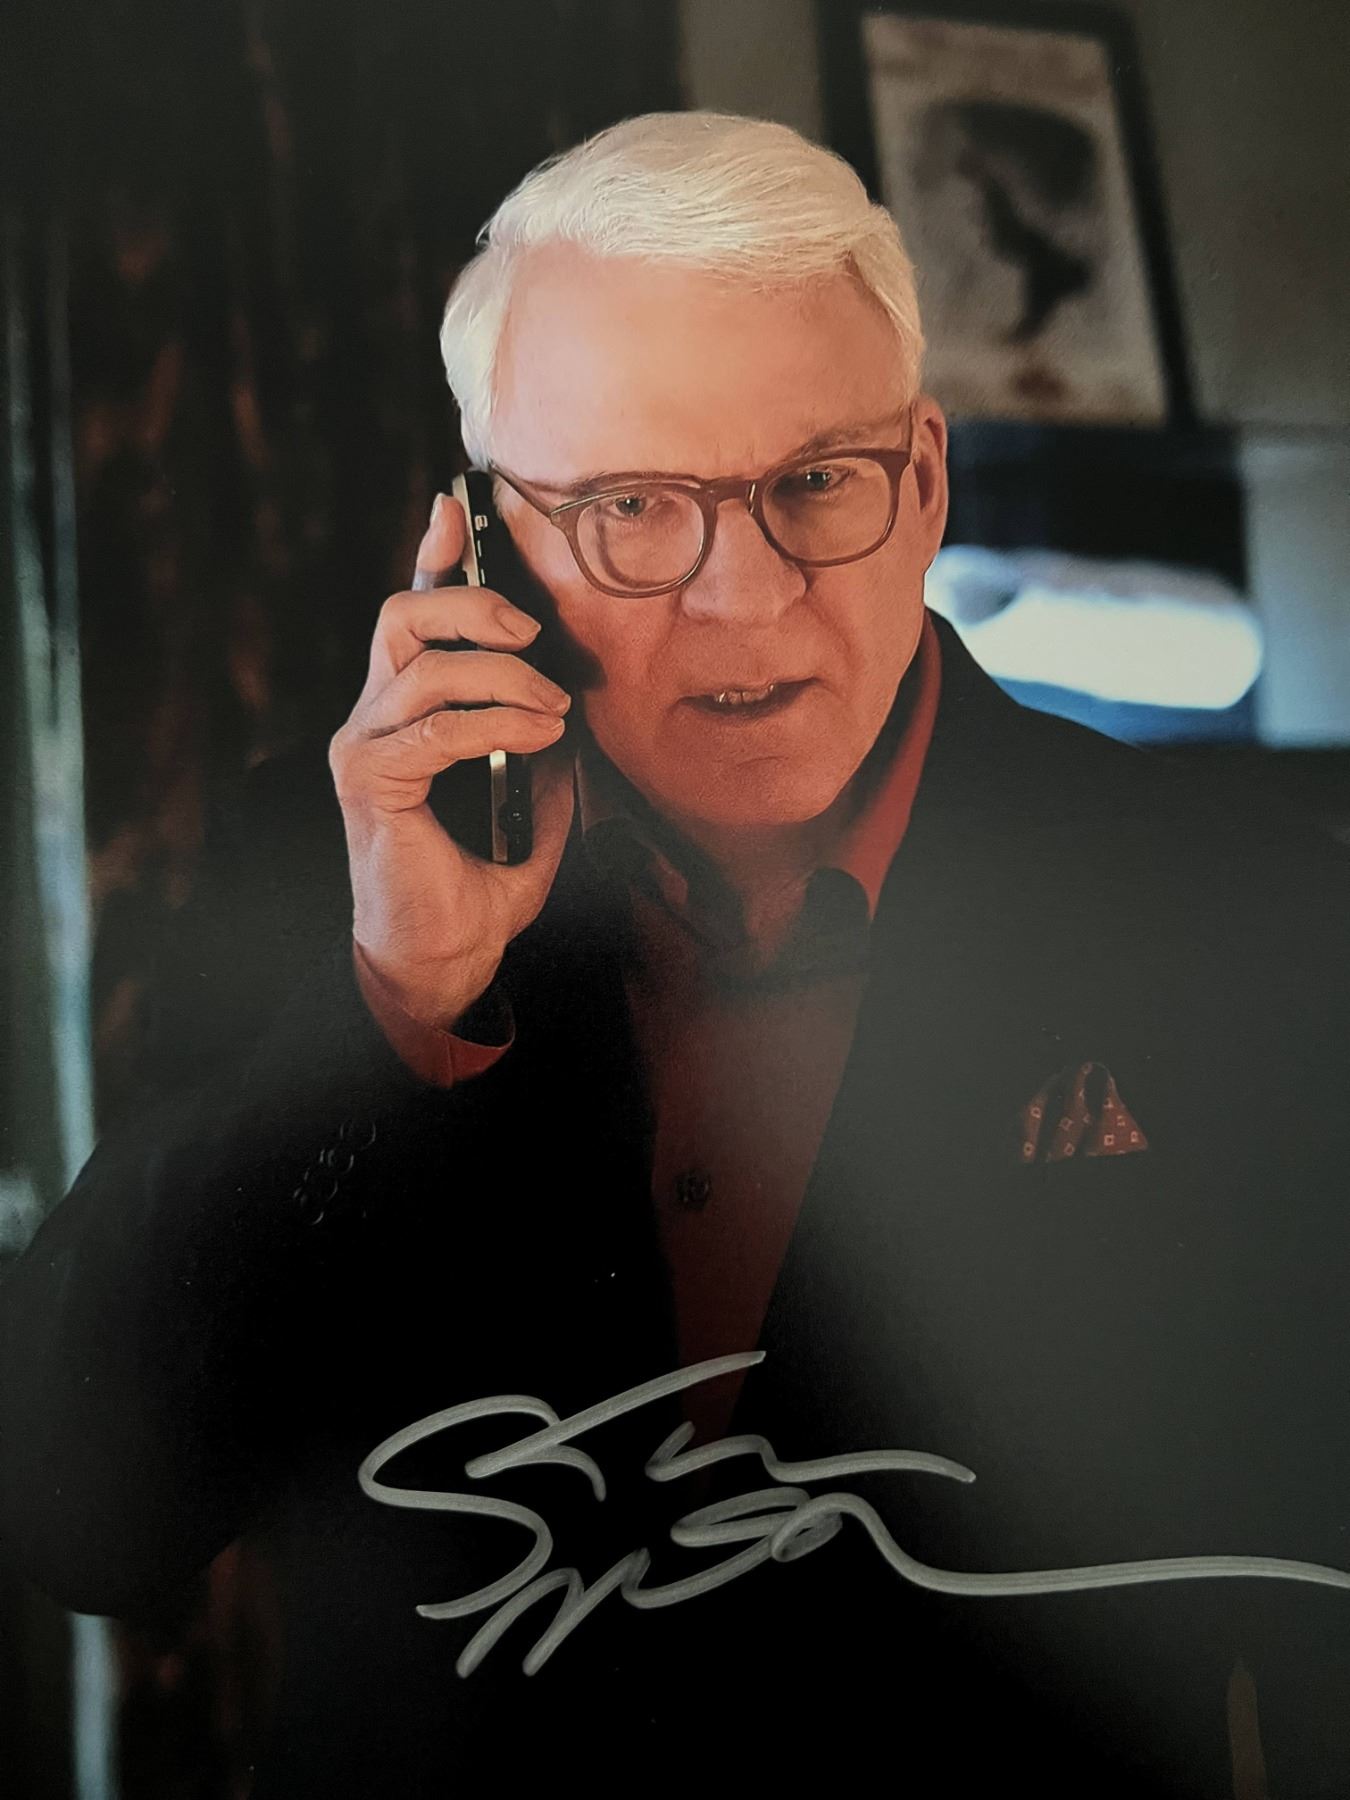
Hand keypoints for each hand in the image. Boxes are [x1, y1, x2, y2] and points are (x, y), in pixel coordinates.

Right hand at [329, 493, 575, 1028]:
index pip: (411, 619)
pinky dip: (498, 721)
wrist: (441, 962)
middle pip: (402, 616)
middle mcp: (373, 719)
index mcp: (404, 714)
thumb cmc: (475, 890)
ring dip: (504, 674)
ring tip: (554, 709)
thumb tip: (577, 715)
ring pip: (423, 663)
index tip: (455, 508)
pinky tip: (538, 735)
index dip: (430, 559)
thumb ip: (544, 761)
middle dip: (474, 606)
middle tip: (534, 635)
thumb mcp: (530, 814)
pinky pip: (438, 726)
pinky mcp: (371, 782)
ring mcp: (364, 747)